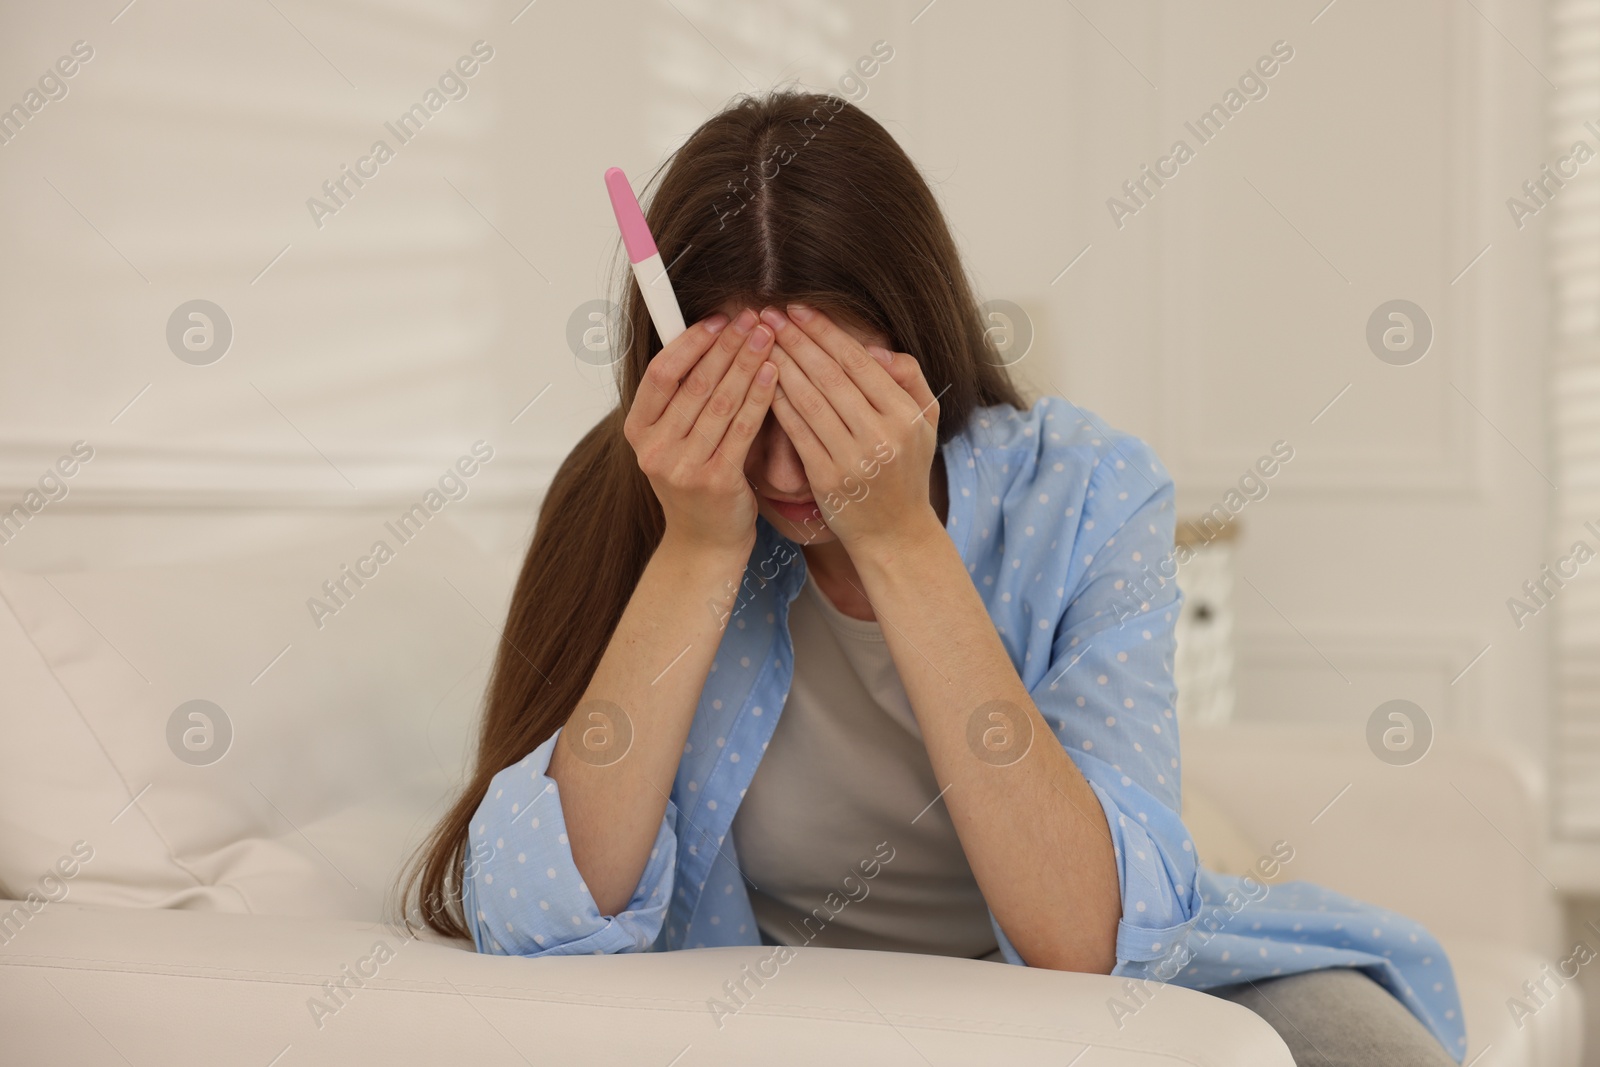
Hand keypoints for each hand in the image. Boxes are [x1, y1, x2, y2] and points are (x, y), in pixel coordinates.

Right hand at [623, 309, 777, 556]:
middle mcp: (654, 449)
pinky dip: (759, 396)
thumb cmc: (695, 484)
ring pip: (720, 402)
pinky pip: (742, 429)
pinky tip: (773, 372)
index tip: (717, 319)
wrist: (704, 543)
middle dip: (727, 345)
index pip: (660, 373)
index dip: (689, 342)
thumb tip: (705, 338)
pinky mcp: (716, 481)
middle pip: (694, 383)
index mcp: (638, 431)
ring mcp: (683, 467)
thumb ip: (681, 399)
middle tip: (751, 317)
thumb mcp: (673, 441)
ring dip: (747, 363)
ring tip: (767, 335)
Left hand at [758, 304, 940, 550]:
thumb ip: (909, 379)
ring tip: (759, 340)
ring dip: (780, 365)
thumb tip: (874, 350)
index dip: (825, 332)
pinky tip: (761, 381)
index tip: (798, 310)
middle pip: (830, 376)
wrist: (895, 532)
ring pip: (809, 400)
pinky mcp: (828, 479)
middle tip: (768, 314)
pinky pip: (797, 431)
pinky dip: (777, 403)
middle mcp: (882, 435)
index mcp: (906, 415)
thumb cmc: (905, 470)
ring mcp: (854, 458)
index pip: (859, 362)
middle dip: (795, 340)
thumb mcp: (925, 423)